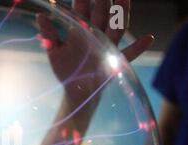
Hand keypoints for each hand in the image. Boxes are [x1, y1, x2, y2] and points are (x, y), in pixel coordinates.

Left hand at [37, 0, 153, 101]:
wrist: (76, 91)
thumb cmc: (66, 69)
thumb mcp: (54, 52)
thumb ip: (49, 34)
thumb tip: (40, 15)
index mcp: (81, 30)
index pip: (82, 10)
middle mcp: (96, 35)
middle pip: (102, 13)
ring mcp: (107, 48)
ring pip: (116, 28)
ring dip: (121, 14)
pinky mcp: (114, 63)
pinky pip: (128, 55)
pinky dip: (137, 48)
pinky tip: (147, 38)